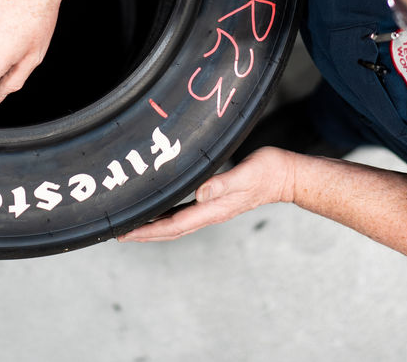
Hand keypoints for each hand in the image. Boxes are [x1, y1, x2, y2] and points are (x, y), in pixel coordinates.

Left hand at [118, 147, 296, 242]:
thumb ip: (222, 184)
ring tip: (133, 228)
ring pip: (177, 225)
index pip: (175, 225)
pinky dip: (168, 218)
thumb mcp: (246, 174)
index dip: (149, 230)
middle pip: (171, 230)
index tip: (127, 233)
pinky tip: (160, 213)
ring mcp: (214, 210)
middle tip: (120, 234)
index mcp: (215, 209)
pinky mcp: (216, 202)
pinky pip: (186, 215)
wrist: (286, 175)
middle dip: (145, 234)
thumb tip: (200, 194)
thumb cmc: (268, 172)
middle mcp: (212, 213)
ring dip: (154, 228)